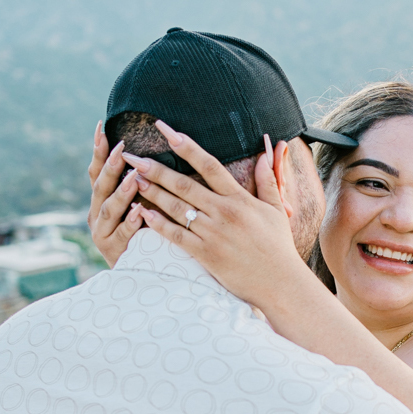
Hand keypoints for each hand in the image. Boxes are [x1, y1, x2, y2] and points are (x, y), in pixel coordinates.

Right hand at [87, 120, 142, 267]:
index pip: (97, 172)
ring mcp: (102, 234)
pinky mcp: (113, 251)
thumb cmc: (144, 234)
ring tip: (135, 178)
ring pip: (109, 210)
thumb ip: (139, 184)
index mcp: (101, 202)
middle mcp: (97, 215)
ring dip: (122, 192)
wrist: (140, 275)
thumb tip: (148, 153)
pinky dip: (130, 223)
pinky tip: (140, 213)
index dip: (98, 151)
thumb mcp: (139, 206)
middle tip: (122, 148)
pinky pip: (122, 235)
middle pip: (101, 187)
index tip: (101, 128)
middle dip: (111, 167)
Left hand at [129, 121, 309, 307]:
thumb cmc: (278, 247)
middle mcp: (224, 213)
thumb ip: (268, 178)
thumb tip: (268, 148)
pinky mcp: (206, 255)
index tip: (165, 130)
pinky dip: (157, 223)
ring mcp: (213, 234)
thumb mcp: (276, 209)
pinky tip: (142, 212)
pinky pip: (176, 236)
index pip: (208, 165)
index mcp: (240, 199)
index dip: (185, 145)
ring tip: (132, 179)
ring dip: (152, 192)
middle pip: (184, 184)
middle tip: (132, 156)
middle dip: (156, 168)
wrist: (280, 283)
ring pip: (176, 208)